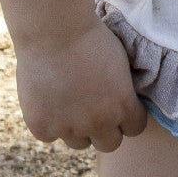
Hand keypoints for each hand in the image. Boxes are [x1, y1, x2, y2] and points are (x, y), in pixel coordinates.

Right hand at [14, 17, 147, 152]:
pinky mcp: (42, 128)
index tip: (121, 106)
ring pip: (78, 143)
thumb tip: (122, 100)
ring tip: (70, 102)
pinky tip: (49, 99)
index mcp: (123, 105)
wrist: (55, 32)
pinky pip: (50, 135)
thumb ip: (121, 89)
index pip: (135, 129)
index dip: (129, 117)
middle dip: (105, 129)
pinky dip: (50, 122)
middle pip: (109, 144)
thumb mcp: (120, 62)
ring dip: (77, 128)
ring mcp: (69, 128)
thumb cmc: (91, 37)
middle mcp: (98, 123)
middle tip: (96, 110)